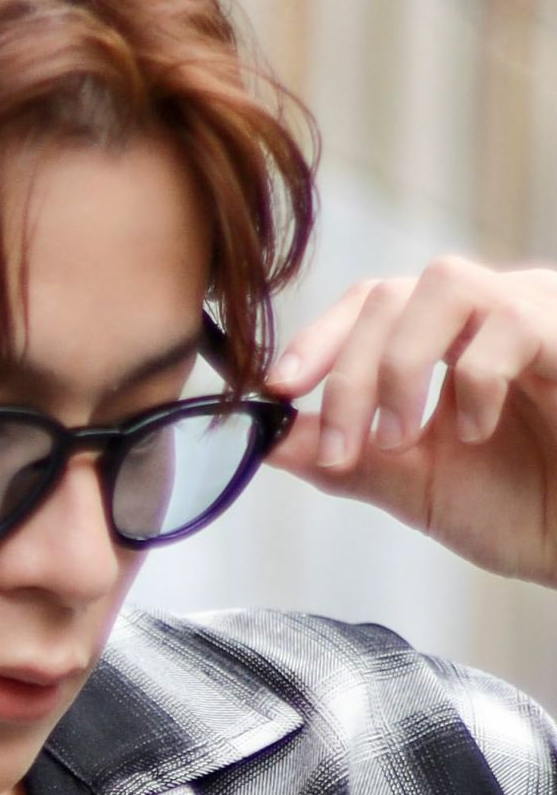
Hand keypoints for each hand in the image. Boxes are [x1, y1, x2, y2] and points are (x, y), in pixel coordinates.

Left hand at [265, 256, 556, 586]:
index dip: (316, 340)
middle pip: (390, 295)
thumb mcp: (417, 487)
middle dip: (347, 372)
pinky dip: (473, 379)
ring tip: (398, 437)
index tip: (275, 389)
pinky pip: (510, 324)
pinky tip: (475, 431)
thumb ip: (346, 460)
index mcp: (446, 341)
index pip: (367, 306)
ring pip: (444, 285)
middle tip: (338, 444)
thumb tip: (266, 439)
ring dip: (399, 364)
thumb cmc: (528, 509)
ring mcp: (536, 314)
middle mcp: (488, 314)